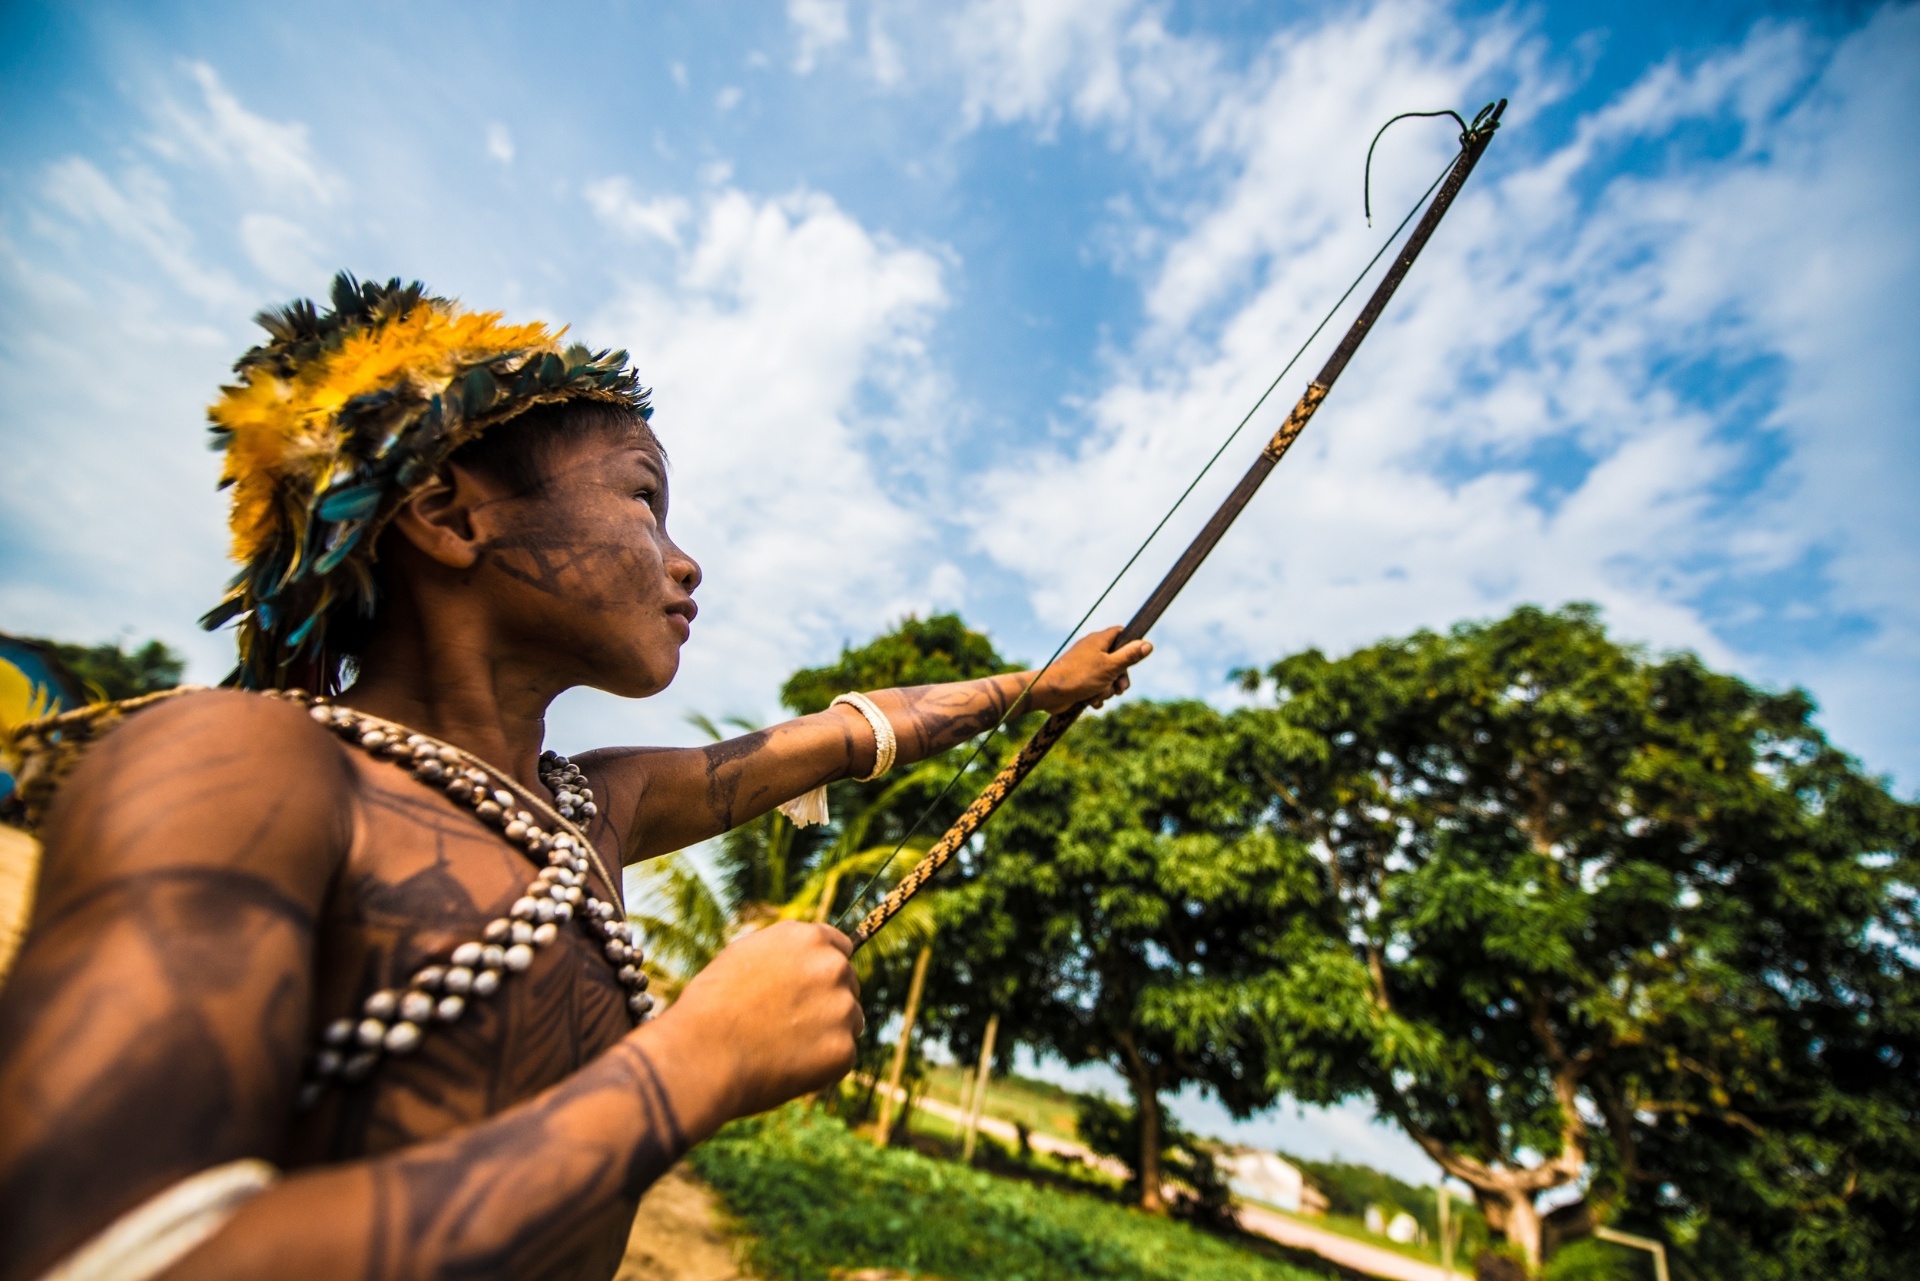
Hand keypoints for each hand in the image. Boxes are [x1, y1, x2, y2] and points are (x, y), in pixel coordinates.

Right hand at [648, 921, 862, 1117]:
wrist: (701, 1054)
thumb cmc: (711, 1007)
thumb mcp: (745, 957)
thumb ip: (784, 954)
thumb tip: (807, 958)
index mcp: (808, 937)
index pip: (839, 947)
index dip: (823, 970)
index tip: (811, 989)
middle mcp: (832, 966)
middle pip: (848, 984)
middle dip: (828, 1002)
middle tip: (789, 1026)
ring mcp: (842, 1007)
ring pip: (850, 1021)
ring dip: (828, 1034)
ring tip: (782, 1048)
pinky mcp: (843, 1049)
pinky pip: (842, 1057)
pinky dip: (821, 1066)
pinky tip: (786, 1067)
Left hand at [1027, 627, 1152, 712]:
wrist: (1049, 693)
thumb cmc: (1079, 676)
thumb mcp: (1110, 667)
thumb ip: (1129, 656)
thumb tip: (1148, 644)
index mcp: (1099, 640)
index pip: (1121, 633)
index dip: (1131, 645)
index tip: (1135, 658)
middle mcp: (1092, 650)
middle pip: (1117, 660)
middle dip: (1121, 677)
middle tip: (1120, 689)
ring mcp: (1085, 665)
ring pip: (1108, 677)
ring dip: (1108, 690)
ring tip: (1100, 694)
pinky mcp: (1080, 680)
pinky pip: (1096, 687)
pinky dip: (1097, 695)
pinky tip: (1091, 702)